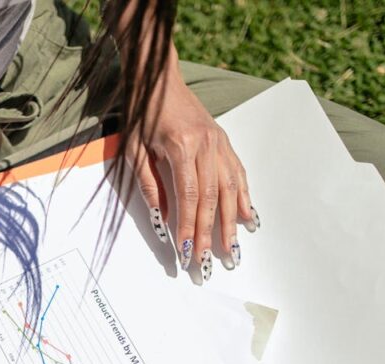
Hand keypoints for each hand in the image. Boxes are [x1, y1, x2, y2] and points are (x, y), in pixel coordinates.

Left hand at [129, 65, 258, 280]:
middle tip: (207, 264)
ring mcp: (219, 143)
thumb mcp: (135, 150)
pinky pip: (238, 174)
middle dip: (209, 235)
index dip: (189, 228)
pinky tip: (248, 219)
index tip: (186, 252)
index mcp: (182, 147)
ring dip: (231, 224)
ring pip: (230, 190)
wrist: (158, 79)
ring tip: (233, 251)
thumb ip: (150, 186)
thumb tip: (162, 221)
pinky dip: (244, 198)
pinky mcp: (224, 142)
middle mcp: (206, 146)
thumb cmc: (142, 113)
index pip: (188, 199)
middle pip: (211, 200)